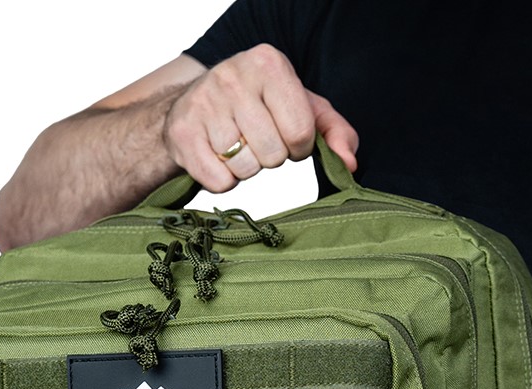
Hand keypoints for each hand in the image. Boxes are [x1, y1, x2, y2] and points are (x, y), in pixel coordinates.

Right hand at [163, 44, 358, 193]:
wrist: (194, 104)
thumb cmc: (259, 107)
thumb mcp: (303, 108)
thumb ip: (335, 132)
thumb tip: (349, 164)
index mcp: (269, 64)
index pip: (301, 133)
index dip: (298, 147)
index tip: (285, 136)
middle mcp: (233, 76)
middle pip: (273, 155)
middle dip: (270, 158)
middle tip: (257, 141)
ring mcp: (204, 103)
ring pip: (245, 169)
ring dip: (246, 168)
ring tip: (236, 145)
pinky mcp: (183, 132)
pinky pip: (220, 182)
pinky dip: (223, 179)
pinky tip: (217, 156)